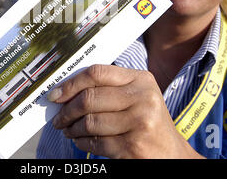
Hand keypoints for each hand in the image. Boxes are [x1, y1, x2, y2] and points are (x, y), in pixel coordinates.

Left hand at [48, 64, 203, 158]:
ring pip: (89, 122)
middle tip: (58, 119)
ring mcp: (139, 122)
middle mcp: (143, 98)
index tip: (55, 95)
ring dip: (72, 129)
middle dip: (66, 111)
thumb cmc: (146, 121)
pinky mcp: (133, 146)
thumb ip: (107, 88)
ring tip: (68, 131)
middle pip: (89, 98)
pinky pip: (96, 142)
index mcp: (141, 79)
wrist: (171, 153)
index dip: (71, 83)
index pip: (97, 73)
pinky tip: (81, 141)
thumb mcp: (136, 96)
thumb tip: (65, 90)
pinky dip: (82, 143)